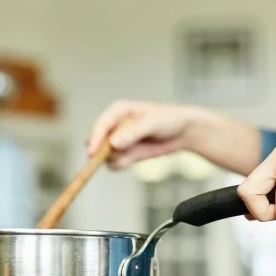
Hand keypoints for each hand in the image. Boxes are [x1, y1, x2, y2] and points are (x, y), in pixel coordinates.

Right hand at [86, 100, 200, 169]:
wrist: (183, 131)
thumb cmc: (168, 119)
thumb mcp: (151, 123)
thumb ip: (132, 133)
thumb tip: (113, 143)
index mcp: (117, 111)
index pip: (101, 125)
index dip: (95, 138)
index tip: (92, 152)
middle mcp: (114, 126)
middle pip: (98, 142)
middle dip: (103, 152)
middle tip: (116, 156)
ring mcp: (118, 141)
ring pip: (105, 155)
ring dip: (116, 158)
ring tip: (135, 153)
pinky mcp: (124, 153)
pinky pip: (115, 163)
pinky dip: (122, 164)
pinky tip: (136, 157)